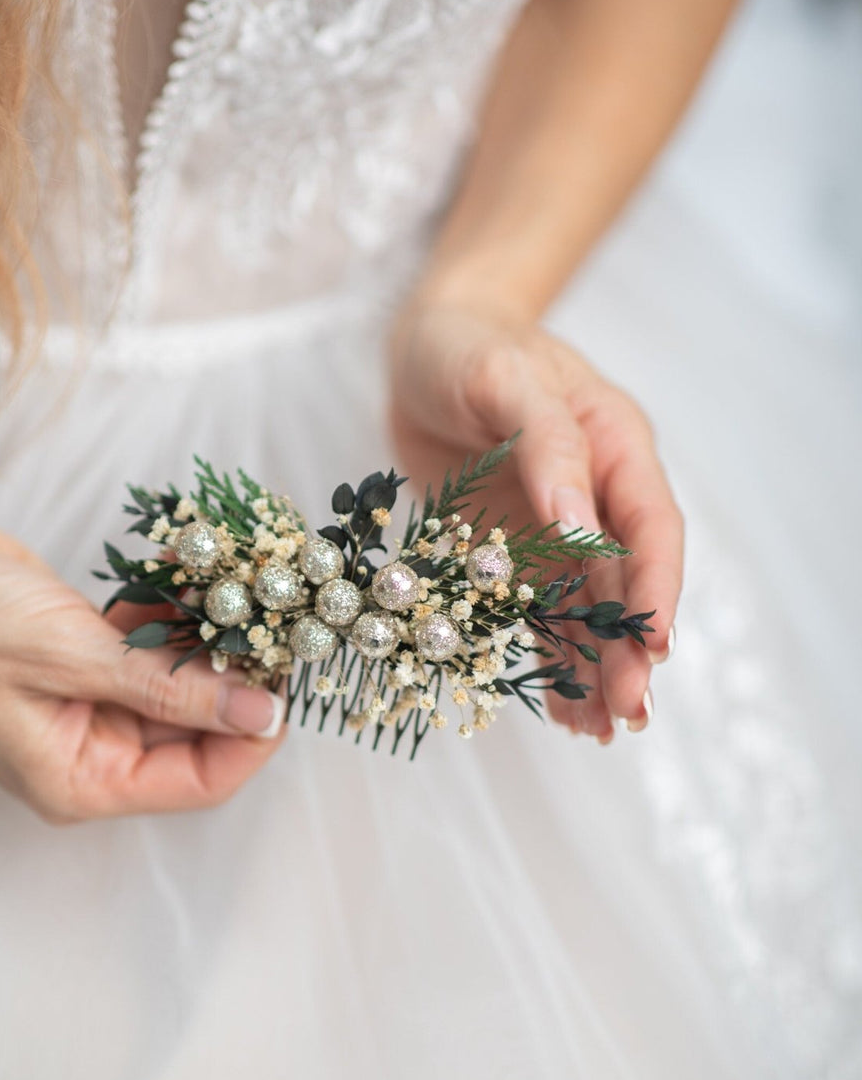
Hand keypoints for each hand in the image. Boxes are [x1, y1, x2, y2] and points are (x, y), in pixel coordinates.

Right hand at [0, 506, 284, 820]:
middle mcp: (89, 753)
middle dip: (233, 682)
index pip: (199, 783)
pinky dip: (169, 621)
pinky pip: (150, 652)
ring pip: (179, 687)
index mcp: (79, 782)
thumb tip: (258, 714)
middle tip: (270, 624)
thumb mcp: (73, 658)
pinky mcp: (85, 659)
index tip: (288, 686)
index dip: (252, 741)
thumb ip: (172, 690)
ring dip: (204, 644)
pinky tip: (177, 585)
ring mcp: (88, 704)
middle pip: (196, 735)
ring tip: (227, 595)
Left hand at [390, 304, 682, 739]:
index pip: (651, 529)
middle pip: (624, 585)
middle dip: (628, 651)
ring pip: (584, 611)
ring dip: (593, 669)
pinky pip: (534, 614)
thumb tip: (579, 525)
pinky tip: (558, 710)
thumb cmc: (469, 346)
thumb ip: (548, 446)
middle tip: (627, 714)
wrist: (422, 346)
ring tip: (600, 732)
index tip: (655, 647)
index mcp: (614, 447)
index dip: (657, 590)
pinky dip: (547, 659)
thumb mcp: (505, 379)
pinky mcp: (510, 553)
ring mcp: (554, 530)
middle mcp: (595, 497)